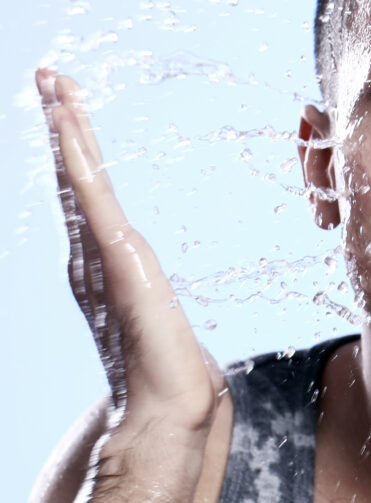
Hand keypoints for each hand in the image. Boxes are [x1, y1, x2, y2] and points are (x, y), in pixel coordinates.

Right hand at [37, 69, 221, 444]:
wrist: (173, 408)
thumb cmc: (172, 378)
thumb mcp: (162, 330)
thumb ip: (152, 313)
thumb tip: (162, 325)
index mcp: (106, 271)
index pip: (89, 204)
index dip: (76, 160)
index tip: (66, 119)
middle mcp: (94, 259)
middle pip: (76, 182)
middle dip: (63, 128)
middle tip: (51, 79)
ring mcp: (102, 258)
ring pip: (80, 180)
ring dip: (67, 129)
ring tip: (54, 84)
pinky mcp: (118, 260)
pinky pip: (92, 198)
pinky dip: (77, 158)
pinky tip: (66, 123)